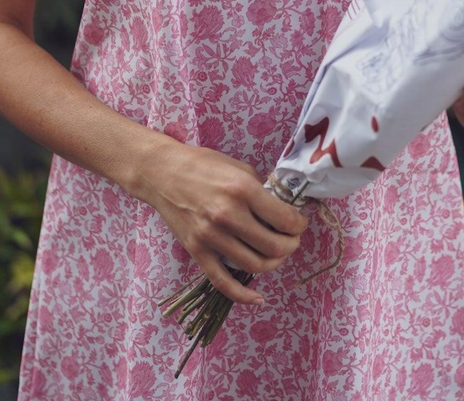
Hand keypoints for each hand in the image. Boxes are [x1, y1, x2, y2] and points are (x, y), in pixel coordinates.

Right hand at [139, 141, 308, 305]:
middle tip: (292, 239)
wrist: (163, 173)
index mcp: (242, 190)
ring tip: (277, 254)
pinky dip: (244, 296)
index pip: (285, 219)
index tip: (300, 223)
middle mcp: (228, 215)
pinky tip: (258, 298)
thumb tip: (282, 208)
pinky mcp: (197, 252)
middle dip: (291, 245)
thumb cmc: (204, 165)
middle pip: (274, 246)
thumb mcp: (240, 168)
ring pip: (255, 266)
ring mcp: (211, 237)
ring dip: (274, 263)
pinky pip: (223, 282)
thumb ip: (262, 189)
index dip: (299, 225)